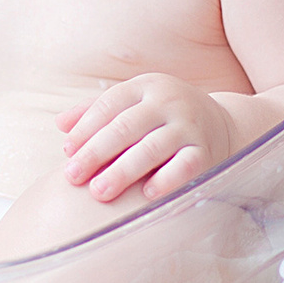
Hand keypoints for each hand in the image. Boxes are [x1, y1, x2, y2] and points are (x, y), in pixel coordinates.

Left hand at [57, 74, 235, 202]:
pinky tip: (145, 196)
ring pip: (151, 148)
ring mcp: (190, 126)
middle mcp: (169, 102)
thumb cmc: (163, 118)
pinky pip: (184, 167)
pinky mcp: (206, 152)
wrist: (223, 124)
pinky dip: (165, 181)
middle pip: (125, 127)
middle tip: (72, 176)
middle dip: (95, 153)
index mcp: (147, 86)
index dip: (85, 128)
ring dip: (122, 171)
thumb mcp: (135, 105)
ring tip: (98, 192)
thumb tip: (60, 125)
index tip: (67, 152)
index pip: (109, 104)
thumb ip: (96, 112)